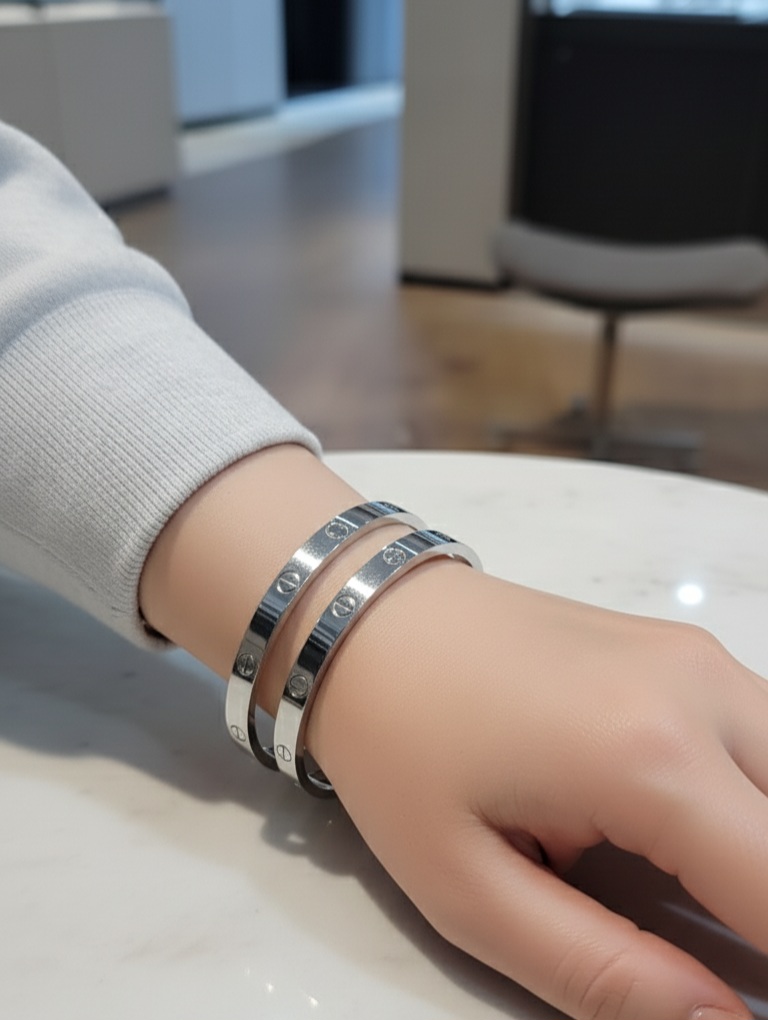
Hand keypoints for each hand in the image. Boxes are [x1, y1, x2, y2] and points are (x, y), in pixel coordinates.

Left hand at [310, 562, 767, 1019]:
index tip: (740, 995)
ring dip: (765, 845)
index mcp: (650, 760)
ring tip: (706, 898)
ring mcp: (697, 656)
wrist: (366, 621)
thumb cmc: (396, 747)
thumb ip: (601, 970)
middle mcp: (699, 691)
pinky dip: (757, 797)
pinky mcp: (682, 646)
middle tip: (717, 946)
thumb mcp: (468, 888)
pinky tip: (696, 829)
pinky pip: (764, 731)